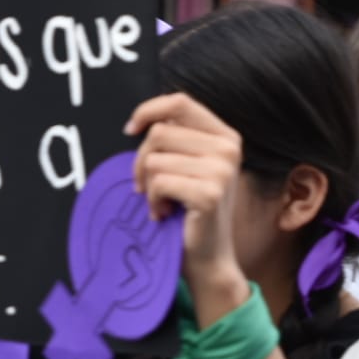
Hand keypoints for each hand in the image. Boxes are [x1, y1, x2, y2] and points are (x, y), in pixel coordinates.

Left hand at [124, 93, 243, 280]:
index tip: (130, 130)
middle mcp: (228, 148)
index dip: (148, 110)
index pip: (180, 102)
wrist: (208, 256)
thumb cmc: (190, 208)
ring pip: (154, 159)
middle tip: (147, 186)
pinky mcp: (209, 193)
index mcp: (225, 136)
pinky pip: (158, 183)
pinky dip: (153, 201)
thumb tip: (137, 123)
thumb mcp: (187, 165)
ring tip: (163, 202)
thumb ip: (175, 139)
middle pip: (159, 132)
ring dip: (148, 185)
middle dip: (142, 161)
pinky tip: (165, 213)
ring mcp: (222, 170)